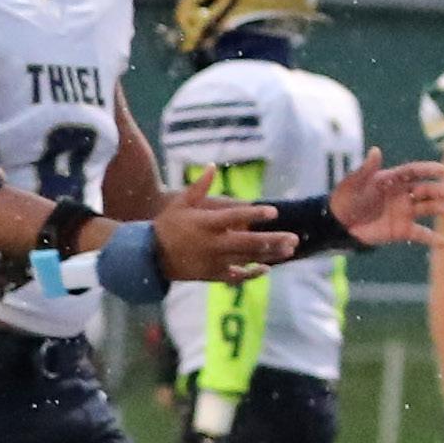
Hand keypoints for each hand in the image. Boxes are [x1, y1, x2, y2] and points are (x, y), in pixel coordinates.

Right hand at [153, 169, 292, 283]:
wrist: (149, 256)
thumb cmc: (167, 226)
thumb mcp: (180, 204)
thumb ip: (199, 187)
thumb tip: (211, 166)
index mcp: (205, 223)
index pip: (234, 217)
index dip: (254, 214)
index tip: (274, 212)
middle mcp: (212, 243)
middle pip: (248, 243)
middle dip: (273, 240)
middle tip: (294, 238)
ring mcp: (214, 261)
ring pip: (247, 259)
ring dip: (270, 255)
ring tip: (289, 249)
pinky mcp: (212, 275)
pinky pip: (236, 276)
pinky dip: (252, 273)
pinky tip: (267, 268)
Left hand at [329, 150, 443, 247]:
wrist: (339, 224)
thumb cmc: (345, 199)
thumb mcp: (354, 183)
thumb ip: (366, 169)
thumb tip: (375, 150)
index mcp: (392, 180)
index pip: (414, 172)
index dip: (428, 170)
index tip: (442, 170)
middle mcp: (403, 195)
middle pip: (425, 190)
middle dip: (440, 191)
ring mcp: (404, 212)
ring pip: (427, 209)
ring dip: (441, 208)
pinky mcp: (403, 230)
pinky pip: (420, 234)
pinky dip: (432, 238)